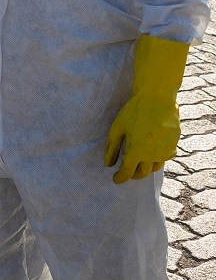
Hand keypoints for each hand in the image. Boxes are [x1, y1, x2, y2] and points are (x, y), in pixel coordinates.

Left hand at [105, 35, 187, 183]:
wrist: (157, 99)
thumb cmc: (133, 112)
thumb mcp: (117, 128)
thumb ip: (112, 148)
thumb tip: (107, 164)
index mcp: (136, 152)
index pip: (126, 172)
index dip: (120, 178)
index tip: (115, 180)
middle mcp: (152, 155)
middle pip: (142, 173)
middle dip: (132, 175)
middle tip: (126, 173)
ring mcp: (165, 151)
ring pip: (155, 167)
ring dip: (146, 169)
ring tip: (138, 165)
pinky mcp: (173, 145)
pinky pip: (166, 158)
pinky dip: (158, 159)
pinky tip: (152, 155)